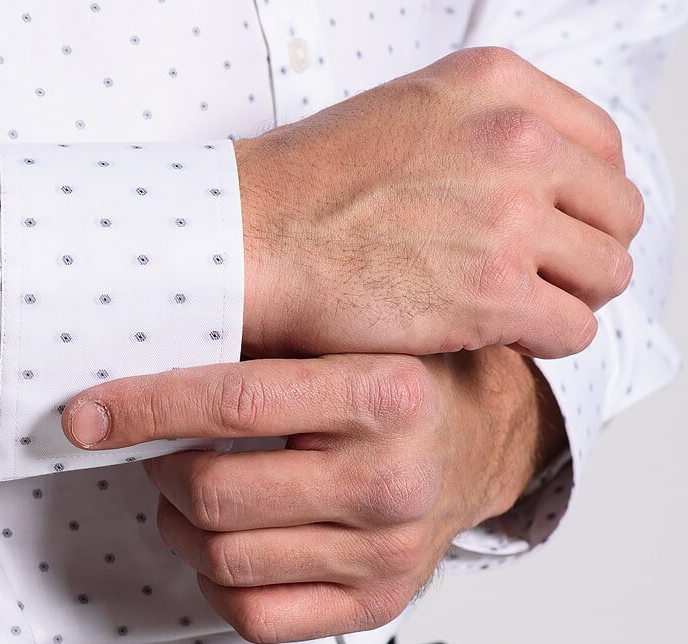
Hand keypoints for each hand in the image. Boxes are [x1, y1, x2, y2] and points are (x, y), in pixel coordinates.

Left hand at [60, 349, 564, 643]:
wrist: (481, 442)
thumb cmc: (397, 380)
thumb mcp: (345, 334)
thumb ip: (261, 339)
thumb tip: (141, 342)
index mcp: (385, 394)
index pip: (235, 403)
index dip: (145, 410)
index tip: (88, 415)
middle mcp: (392, 478)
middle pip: (216, 494)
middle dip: (163, 471)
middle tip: (164, 451)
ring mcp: (386, 550)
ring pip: (223, 558)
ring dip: (182, 526)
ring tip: (195, 494)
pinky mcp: (375, 602)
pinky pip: (252, 613)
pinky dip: (216, 580)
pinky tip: (229, 540)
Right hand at [238, 46, 642, 359]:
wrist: (244, 239)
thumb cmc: (302, 187)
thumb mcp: (405, 112)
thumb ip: (480, 128)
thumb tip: (536, 175)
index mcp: (495, 85)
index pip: (599, 145)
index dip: (583, 196)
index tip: (555, 225)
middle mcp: (514, 140)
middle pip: (615, 210)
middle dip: (583, 250)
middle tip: (539, 276)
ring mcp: (508, 217)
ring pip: (605, 273)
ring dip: (568, 298)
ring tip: (517, 309)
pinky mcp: (492, 293)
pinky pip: (572, 329)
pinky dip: (544, 342)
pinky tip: (498, 336)